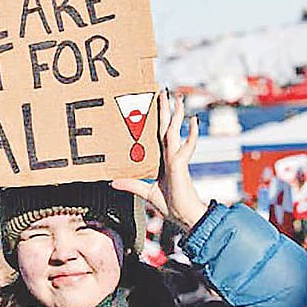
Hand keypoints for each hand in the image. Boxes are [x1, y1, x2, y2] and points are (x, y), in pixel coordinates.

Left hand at [112, 90, 206, 229]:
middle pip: (166, 126)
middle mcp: (170, 154)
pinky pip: (186, 145)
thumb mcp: (145, 192)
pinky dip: (192, 133)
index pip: (158, 134)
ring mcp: (176, 157)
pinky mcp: (181, 163)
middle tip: (163, 90)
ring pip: (174, 130)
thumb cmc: (170, 205)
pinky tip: (194, 120)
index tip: (154, 104)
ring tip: (178, 98)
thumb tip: (112, 181)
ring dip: (176, 113)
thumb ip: (131, 184)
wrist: (183, 216)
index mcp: (163, 159)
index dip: (156, 119)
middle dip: (165, 109)